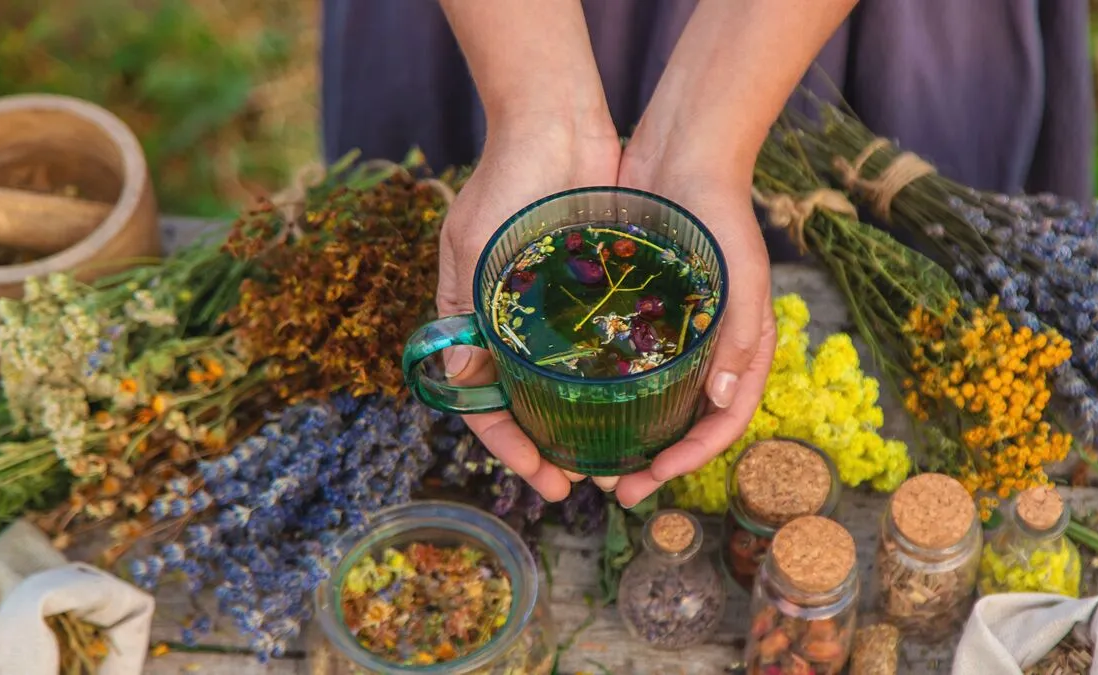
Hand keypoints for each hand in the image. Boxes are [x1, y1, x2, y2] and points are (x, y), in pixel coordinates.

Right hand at [437, 118, 620, 501]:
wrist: (558, 122)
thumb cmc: (507, 180)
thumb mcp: (476, 246)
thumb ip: (467, 309)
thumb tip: (458, 376)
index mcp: (474, 318)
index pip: (486, 402)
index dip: (510, 447)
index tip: (543, 478)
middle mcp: (513, 324)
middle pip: (528, 405)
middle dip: (551, 450)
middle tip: (586, 483)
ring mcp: (555, 312)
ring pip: (566, 386)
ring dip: (585, 425)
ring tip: (616, 458)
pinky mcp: (594, 292)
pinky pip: (601, 348)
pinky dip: (612, 381)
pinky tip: (638, 406)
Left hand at [613, 144, 776, 507]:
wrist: (681, 153)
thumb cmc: (720, 214)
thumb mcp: (741, 274)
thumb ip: (742, 336)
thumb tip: (724, 402)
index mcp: (742, 349)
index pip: (723, 422)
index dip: (692, 459)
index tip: (654, 478)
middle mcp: (709, 349)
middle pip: (685, 424)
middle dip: (654, 464)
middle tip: (616, 490)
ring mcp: (673, 333)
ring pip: (653, 402)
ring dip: (628, 438)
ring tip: (592, 462)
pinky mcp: (640, 313)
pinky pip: (625, 366)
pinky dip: (608, 395)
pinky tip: (574, 408)